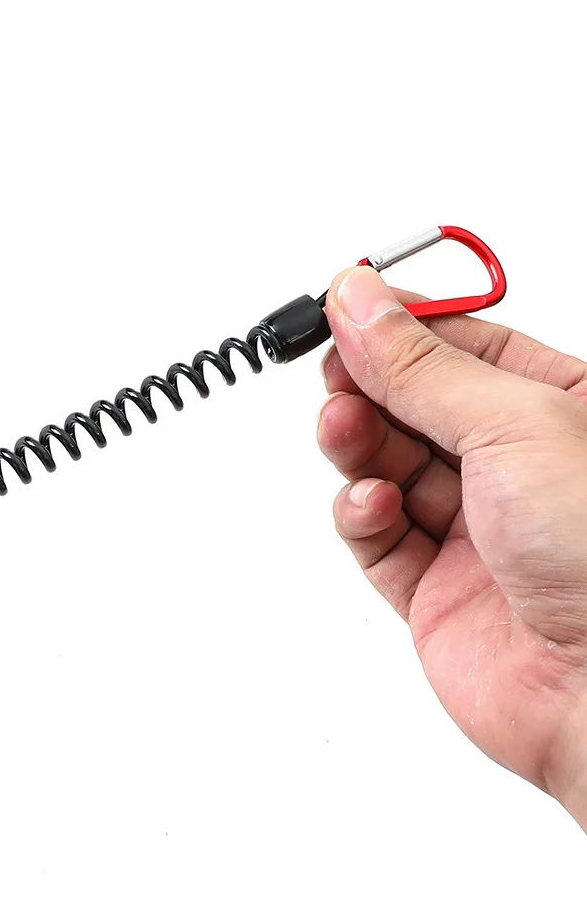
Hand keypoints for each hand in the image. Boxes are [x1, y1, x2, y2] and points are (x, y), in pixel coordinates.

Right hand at [317, 263, 586, 828]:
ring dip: (358, 446)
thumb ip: (421, 367)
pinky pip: (378, 540)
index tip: (345, 306)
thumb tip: (359, 303)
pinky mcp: (437, 593)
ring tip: (343, 430)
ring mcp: (478, 532)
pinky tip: (369, 504)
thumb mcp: (514, 423)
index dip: (402, 327)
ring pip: (388, 468)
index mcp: (567, 411)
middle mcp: (522, 470)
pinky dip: (361, 517)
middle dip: (369, 387)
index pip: (468, 347)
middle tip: (333, 374)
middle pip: (416, 406)